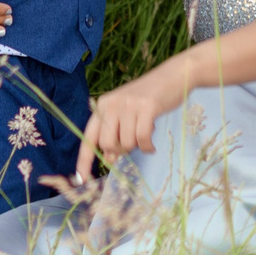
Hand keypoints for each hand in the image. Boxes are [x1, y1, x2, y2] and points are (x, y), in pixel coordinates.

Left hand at [75, 66, 184, 180]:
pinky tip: (152, 145)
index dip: (84, 160)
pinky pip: (142, 138)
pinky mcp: (147, 107)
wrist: (173, 75)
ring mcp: (129, 105)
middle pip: (107, 144)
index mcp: (103, 105)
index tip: (81, 179)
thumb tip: (109, 160)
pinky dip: (147, 147)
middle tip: (132, 144)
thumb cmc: (149, 97)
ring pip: (126, 143)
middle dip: (120, 152)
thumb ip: (115, 133)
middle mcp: (112, 104)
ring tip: (144, 136)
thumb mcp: (126, 112)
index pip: (89, 137)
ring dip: (136, 147)